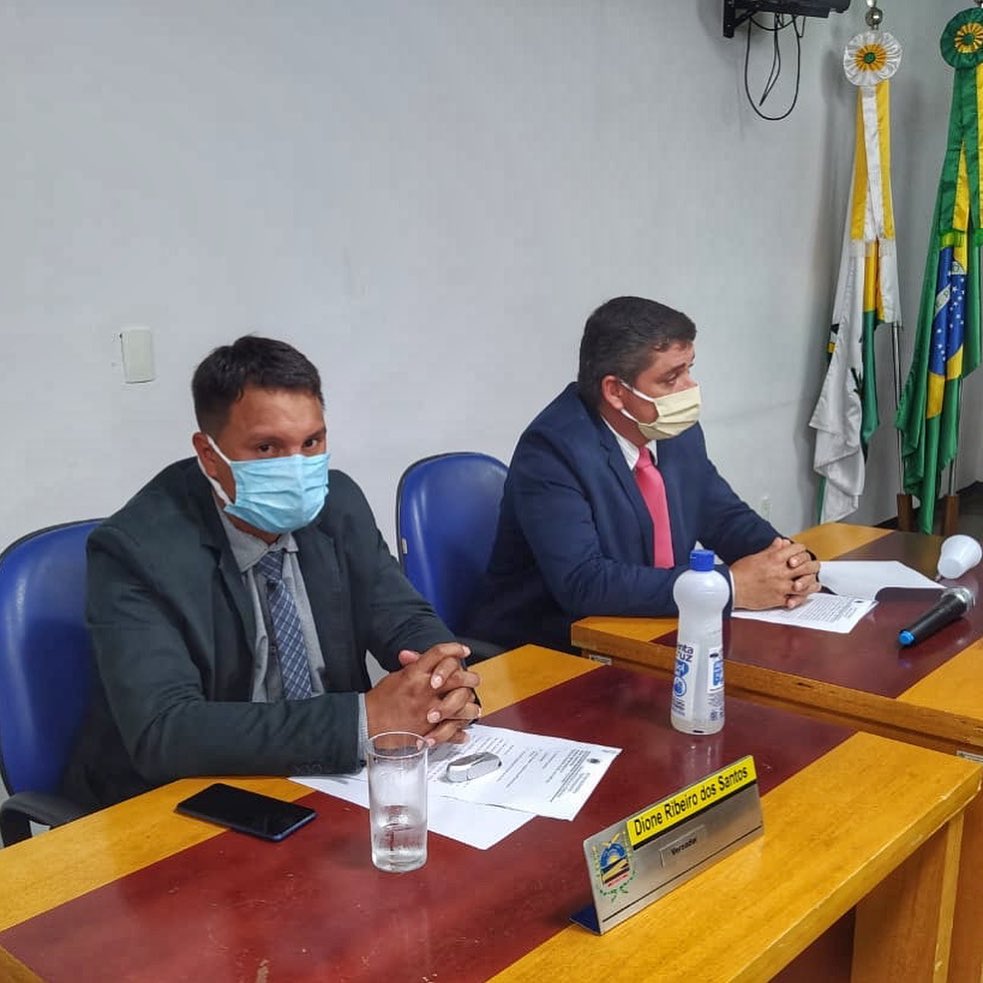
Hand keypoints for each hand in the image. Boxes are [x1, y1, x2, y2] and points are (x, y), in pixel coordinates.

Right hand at [365, 643, 480, 746]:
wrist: (368, 723)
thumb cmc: (380, 701)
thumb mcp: (396, 677)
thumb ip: (413, 667)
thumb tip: (422, 657)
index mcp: (415, 674)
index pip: (439, 654)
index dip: (454, 649)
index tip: (463, 651)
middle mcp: (424, 690)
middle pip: (457, 677)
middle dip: (469, 677)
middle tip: (473, 679)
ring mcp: (428, 710)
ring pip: (461, 704)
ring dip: (470, 705)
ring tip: (473, 707)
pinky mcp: (429, 729)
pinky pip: (451, 730)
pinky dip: (459, 732)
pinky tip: (463, 732)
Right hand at [731, 537, 820, 609]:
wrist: (731, 589)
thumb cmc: (740, 573)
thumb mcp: (755, 556)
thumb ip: (771, 549)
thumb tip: (780, 542)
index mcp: (775, 558)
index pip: (798, 549)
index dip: (802, 550)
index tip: (802, 553)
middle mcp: (781, 572)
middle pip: (807, 566)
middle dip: (812, 566)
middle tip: (813, 567)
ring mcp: (781, 586)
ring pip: (806, 584)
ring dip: (812, 583)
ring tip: (814, 584)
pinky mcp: (779, 599)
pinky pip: (796, 599)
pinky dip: (802, 597)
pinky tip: (804, 596)